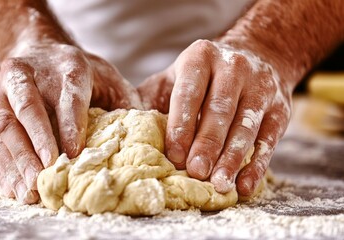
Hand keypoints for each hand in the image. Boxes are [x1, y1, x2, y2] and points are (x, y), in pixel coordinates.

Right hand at [0, 42, 141, 203]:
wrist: (35, 51)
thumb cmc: (76, 72)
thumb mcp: (106, 77)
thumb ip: (123, 102)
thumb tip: (140, 134)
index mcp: (67, 66)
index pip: (69, 96)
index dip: (71, 124)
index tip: (74, 152)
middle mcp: (29, 73)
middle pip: (29, 109)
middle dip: (37, 145)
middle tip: (46, 176)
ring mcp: (3, 89)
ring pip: (6, 126)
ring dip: (17, 161)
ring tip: (30, 190)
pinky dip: (2, 165)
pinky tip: (13, 188)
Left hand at [138, 39, 291, 195]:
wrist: (254, 55)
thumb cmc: (202, 76)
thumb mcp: (175, 76)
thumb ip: (153, 98)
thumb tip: (126, 125)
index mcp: (201, 58)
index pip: (190, 93)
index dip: (182, 125)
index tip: (174, 154)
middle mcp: (234, 68)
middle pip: (219, 111)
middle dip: (207, 144)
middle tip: (195, 172)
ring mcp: (261, 87)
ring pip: (246, 126)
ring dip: (232, 158)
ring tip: (219, 184)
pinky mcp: (280, 107)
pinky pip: (268, 139)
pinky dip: (257, 165)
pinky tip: (245, 185)